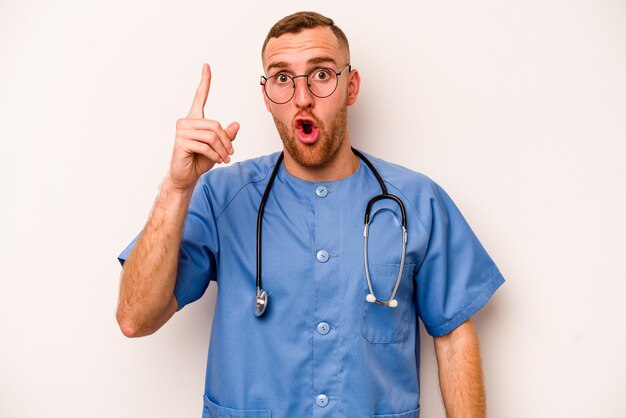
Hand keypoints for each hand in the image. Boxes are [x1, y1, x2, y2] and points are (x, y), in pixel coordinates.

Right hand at [167, 63, 239, 190]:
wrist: (186, 176)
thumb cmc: (199, 160)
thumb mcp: (218, 148)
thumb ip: (226, 136)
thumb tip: (236, 125)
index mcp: (194, 119)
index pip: (199, 97)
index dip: (204, 82)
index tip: (206, 66)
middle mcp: (186, 122)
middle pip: (215, 125)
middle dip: (226, 141)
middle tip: (230, 153)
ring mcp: (181, 131)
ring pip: (211, 136)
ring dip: (222, 150)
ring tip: (224, 159)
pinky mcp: (180, 142)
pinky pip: (205, 146)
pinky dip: (215, 155)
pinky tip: (217, 161)